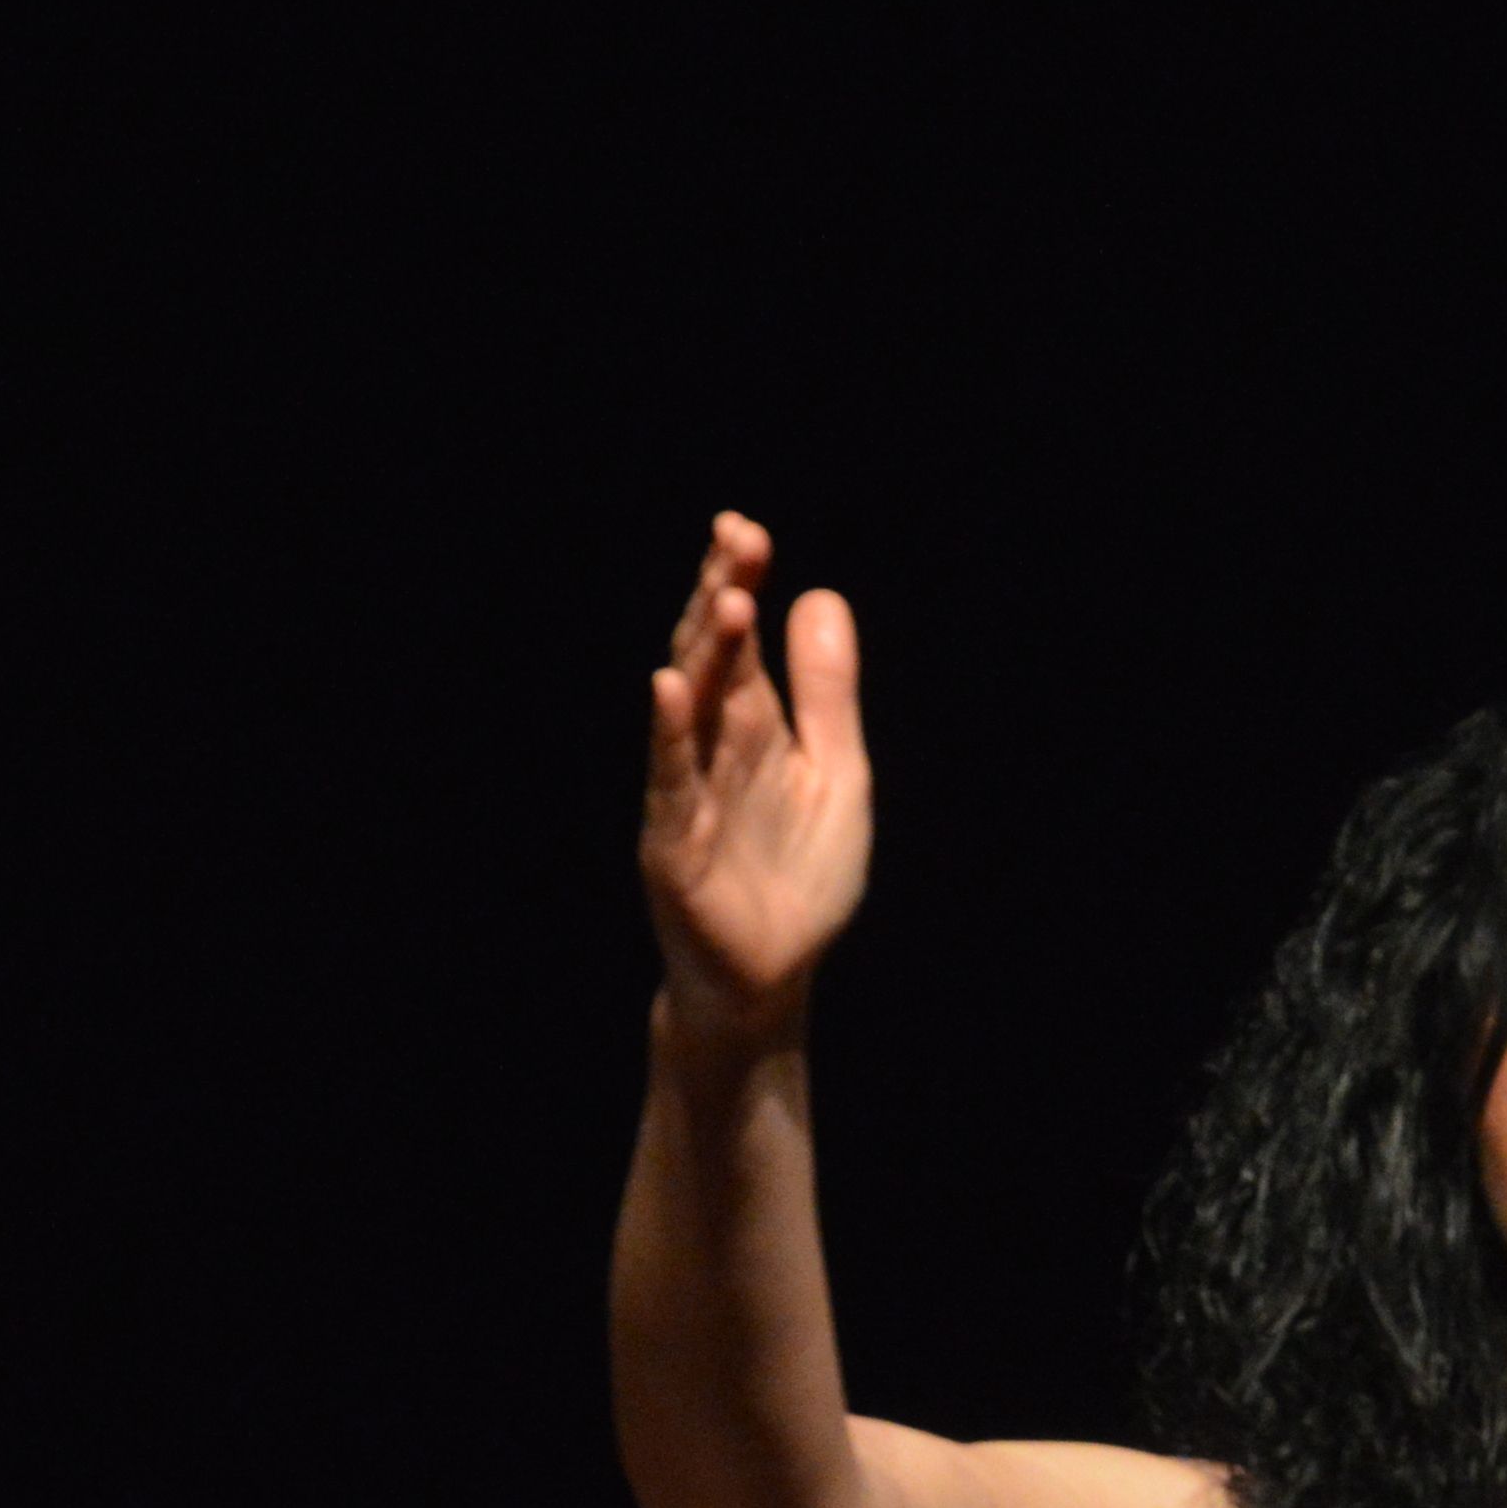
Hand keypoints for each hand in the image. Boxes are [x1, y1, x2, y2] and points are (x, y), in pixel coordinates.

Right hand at [641, 511, 872, 1052]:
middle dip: (721, 598)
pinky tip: (671, 689)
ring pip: (690, 710)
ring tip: (726, 602)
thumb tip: (820, 594)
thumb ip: (828, 693)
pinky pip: (669, 780)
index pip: (742, 642)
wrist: (772, 976)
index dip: (739, 584)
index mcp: (753, 726)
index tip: (747, 531)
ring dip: (705, 657)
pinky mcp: (671, 843)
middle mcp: (712, 747)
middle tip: (738, 539)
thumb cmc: (798, 877)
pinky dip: (670, 736)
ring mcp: (686, 791)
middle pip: (712, 660)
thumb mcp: (837, 772)